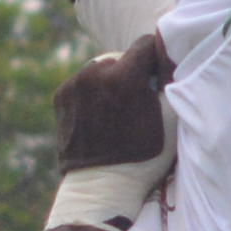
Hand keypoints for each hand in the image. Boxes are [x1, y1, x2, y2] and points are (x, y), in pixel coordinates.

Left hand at [53, 33, 175, 179]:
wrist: (101, 187)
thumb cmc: (144, 156)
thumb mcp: (170, 119)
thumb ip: (170, 82)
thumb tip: (170, 58)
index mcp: (123, 76)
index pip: (146, 43)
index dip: (157, 56)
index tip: (160, 72)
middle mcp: (94, 73)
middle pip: (121, 56)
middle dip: (132, 71)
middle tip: (139, 96)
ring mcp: (73, 84)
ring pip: (100, 68)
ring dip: (111, 80)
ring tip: (117, 108)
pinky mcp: (60, 96)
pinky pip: (83, 83)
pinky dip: (93, 92)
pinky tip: (101, 115)